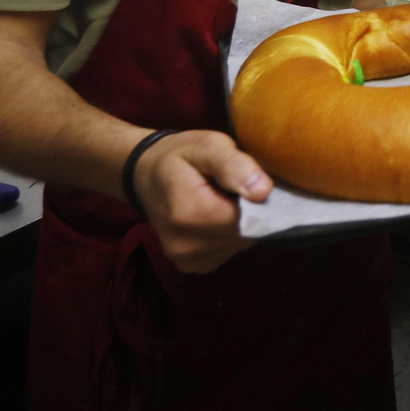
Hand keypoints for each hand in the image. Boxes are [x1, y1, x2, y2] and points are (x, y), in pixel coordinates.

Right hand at [131, 130, 271, 272]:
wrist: (147, 175)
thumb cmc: (180, 156)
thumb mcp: (207, 144)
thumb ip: (234, 165)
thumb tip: (262, 191)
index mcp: (189, 214)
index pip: (250, 218)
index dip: (257, 199)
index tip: (248, 181)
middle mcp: (185, 246)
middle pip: (246, 234)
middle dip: (250, 212)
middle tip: (234, 188)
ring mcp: (187, 260)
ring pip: (240, 244)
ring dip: (241, 223)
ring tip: (224, 200)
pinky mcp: (193, 266)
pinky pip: (229, 250)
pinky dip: (230, 234)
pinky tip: (217, 216)